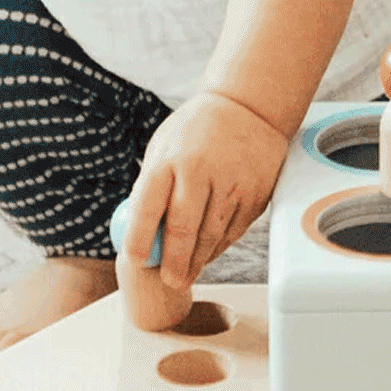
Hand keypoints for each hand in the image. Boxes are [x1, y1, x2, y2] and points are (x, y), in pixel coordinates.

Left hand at [122, 92, 289, 288]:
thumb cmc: (197, 131)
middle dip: (174, 263)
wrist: (249, 108)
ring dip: (198, 261)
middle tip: (169, 282)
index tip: (136, 260)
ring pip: (212, 236)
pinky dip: (219, 248)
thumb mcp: (164, 147)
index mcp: (169, 160)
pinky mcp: (254, 195)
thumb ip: (152, 185)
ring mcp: (231, 185)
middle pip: (184, 230)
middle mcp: (200, 172)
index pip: (148, 207)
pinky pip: (234, 231)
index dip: (140, 239)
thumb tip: (136, 228)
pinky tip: (208, 254)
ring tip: (185, 276)